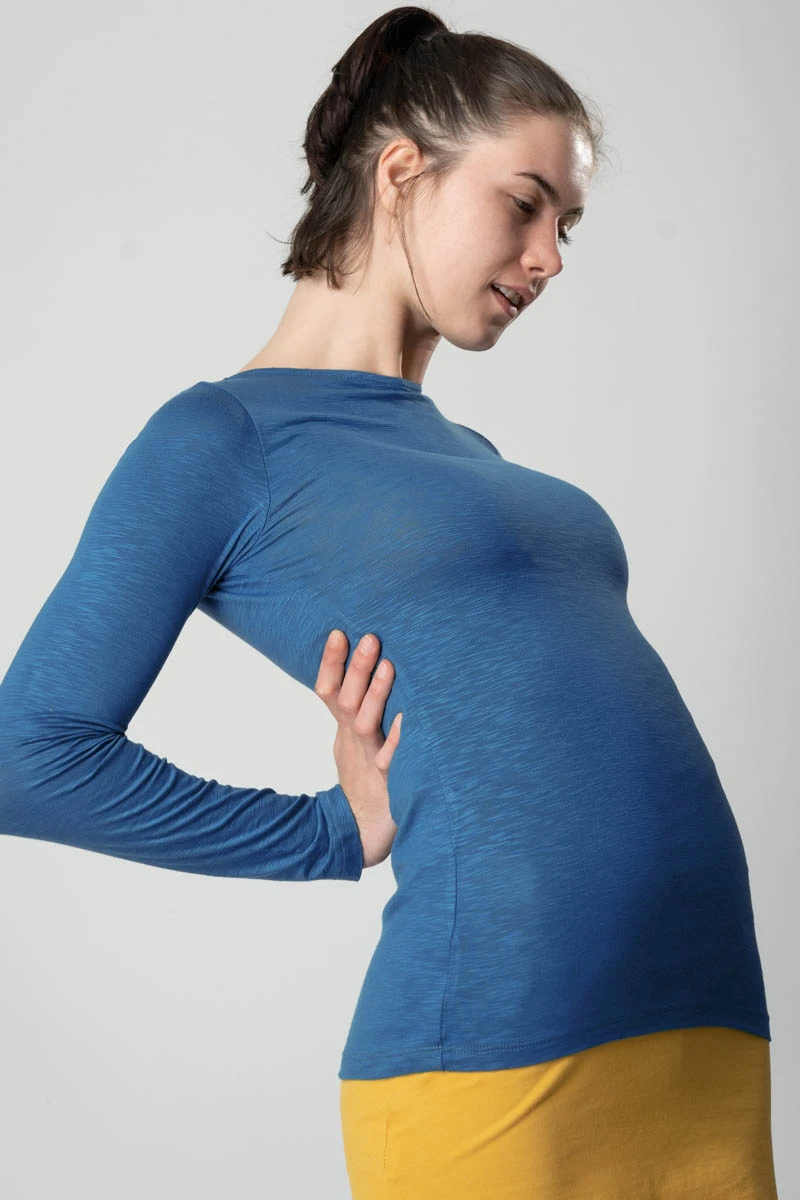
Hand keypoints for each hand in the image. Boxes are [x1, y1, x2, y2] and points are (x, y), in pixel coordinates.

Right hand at [314, 629, 401, 867]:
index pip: (329, 690)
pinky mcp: (390, 783)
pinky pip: (393, 761)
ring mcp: (371, 762)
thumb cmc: (367, 779)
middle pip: (348, 702)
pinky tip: (409, 721)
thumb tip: (373, 664)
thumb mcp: (354, 742)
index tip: (338, 631)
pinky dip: (399, 741)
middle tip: (369, 637)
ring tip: (389, 666)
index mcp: (346, 730)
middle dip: (356, 669)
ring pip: (367, 726)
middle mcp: (355, 743)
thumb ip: (358, 708)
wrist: (364, 836)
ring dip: (377, 695)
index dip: (330, 663)